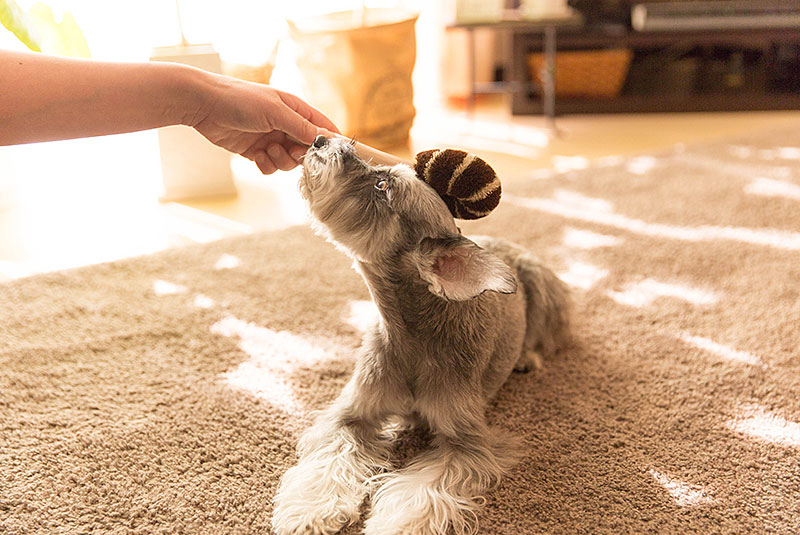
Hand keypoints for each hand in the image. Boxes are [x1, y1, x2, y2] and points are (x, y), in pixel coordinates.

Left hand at [187, 72, 338, 173]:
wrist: (204, 105)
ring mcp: (271, 139)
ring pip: (290, 161)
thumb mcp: (275, 112)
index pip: (322, 127)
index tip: (334, 156)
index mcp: (295, 109)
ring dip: (282, 160)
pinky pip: (272, 166)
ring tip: (268, 150)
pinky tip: (257, 156)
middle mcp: (285, 124)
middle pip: (307, 149)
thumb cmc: (240, 100)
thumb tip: (325, 139)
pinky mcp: (256, 151)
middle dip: (301, 155)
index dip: (330, 142)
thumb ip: (301, 127)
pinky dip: (267, 165)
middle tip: (291, 152)